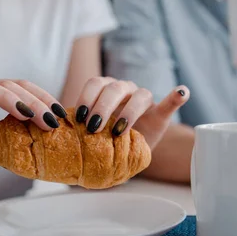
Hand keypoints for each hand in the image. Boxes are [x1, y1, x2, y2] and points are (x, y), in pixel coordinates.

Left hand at [74, 77, 189, 148]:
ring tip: (120, 130)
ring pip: (139, 94)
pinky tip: (183, 92)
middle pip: (115, 88)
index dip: (87, 97)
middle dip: (103, 106)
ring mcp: (144, 99)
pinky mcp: (161, 113)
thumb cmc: (103, 140)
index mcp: (106, 89)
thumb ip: (76, 130)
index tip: (79, 117)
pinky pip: (171, 102)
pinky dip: (177, 96)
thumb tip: (54, 132)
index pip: (96, 84)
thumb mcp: (88, 134)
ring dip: (129, 110)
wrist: (127, 151)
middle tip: (93, 127)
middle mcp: (125, 90)